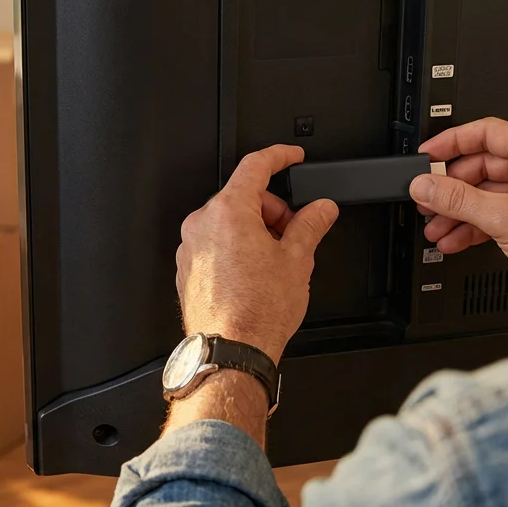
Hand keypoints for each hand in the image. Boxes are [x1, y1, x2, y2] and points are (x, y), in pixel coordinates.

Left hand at [177, 145, 339, 361]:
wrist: (231, 350)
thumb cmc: (256, 312)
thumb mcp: (296, 260)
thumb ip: (310, 225)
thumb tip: (320, 209)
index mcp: (229, 212)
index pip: (255, 165)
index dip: (279, 156)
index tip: (292, 157)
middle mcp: (203, 224)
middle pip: (243, 197)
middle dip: (272, 210)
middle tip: (294, 233)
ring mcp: (191, 247)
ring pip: (228, 222)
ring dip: (254, 231)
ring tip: (275, 262)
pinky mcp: (187, 269)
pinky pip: (215, 245)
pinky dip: (236, 249)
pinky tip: (255, 274)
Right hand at [408, 117, 507, 343]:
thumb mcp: (505, 219)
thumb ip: (459, 200)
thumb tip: (427, 185)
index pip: (487, 133)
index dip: (452, 142)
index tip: (429, 155)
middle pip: (482, 165)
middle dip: (451, 187)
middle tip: (428, 198)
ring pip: (487, 193)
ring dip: (459, 210)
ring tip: (437, 225)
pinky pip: (496, 212)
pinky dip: (475, 224)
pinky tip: (456, 238)